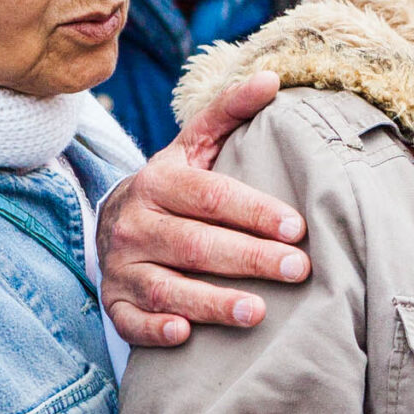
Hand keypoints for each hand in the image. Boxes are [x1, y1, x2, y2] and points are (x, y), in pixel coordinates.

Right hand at [99, 71, 309, 347]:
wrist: (115, 221)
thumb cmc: (176, 186)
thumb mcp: (195, 145)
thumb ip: (230, 112)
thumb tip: (272, 78)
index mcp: (159, 181)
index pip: (212, 196)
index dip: (254, 211)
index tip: (297, 227)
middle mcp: (135, 223)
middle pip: (197, 244)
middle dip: (250, 258)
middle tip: (298, 270)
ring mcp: (122, 265)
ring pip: (168, 287)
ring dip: (212, 302)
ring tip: (257, 313)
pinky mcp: (115, 302)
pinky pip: (131, 321)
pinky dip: (155, 329)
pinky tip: (184, 335)